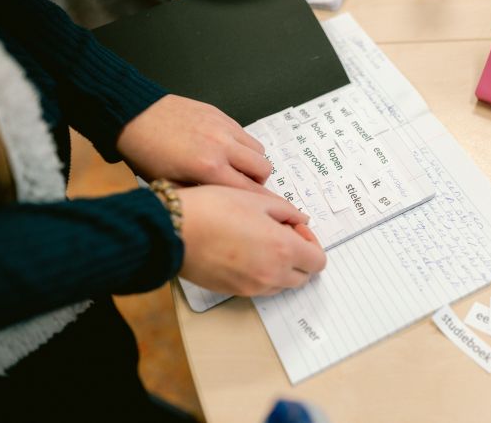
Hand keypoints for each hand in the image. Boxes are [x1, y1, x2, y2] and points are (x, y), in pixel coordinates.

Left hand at [117, 94, 271, 192]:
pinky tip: (224, 150)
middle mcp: (221, 146)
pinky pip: (244, 133)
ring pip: (259, 149)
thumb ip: (201, 195)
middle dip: (258, 181)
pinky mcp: (220, 114)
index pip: (249, 190)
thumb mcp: (170, 186)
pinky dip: (241, 145)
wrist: (133, 116)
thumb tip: (223, 204)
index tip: (263, 206)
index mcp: (208, 167)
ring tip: (235, 166)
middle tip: (244, 185)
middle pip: (263, 168)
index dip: (260, 201)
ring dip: (252, 161)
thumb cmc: (145, 153)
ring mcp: (223, 127)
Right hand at [177, 185, 326, 295]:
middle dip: (300, 256)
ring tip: (261, 241)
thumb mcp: (256, 199)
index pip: (318, 261)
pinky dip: (262, 273)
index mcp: (283, 250)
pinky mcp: (234, 292)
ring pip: (282, 284)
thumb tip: (300, 220)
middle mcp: (271, 274)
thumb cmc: (212, 209)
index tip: (296, 227)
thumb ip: (286, 212)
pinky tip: (244, 250)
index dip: (311, 242)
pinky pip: (260, 288)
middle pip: (304, 276)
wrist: (173, 230)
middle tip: (282, 233)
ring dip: (282, 266)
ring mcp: (252, 287)